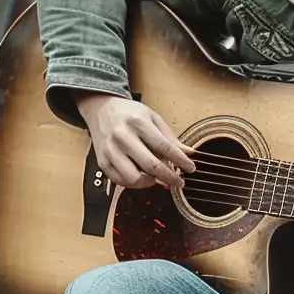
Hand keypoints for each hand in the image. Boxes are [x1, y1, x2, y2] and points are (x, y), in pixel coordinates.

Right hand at [77, 92, 193, 189]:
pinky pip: (119, 181)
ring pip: (133, 178)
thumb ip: (170, 137)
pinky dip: (134, 184)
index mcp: (139, 124)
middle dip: (169, 177)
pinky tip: (143, 178)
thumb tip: (189, 153)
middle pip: (150, 165)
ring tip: (158, 178)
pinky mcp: (102, 162)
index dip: (180, 160)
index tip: (191, 168)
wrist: (102, 109)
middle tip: (179, 182)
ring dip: (150, 182)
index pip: (164, 146)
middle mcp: (123, 138)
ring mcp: (110, 151)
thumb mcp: (153, 118)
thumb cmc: (130, 113)